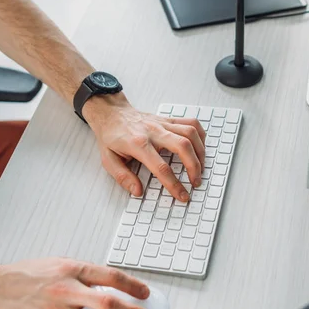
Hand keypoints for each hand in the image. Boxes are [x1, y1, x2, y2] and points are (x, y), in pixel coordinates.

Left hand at [84, 94, 205, 201]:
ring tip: (201, 168)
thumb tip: (137, 191)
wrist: (111, 113)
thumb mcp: (108, 160)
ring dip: (200, 152)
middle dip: (194, 167)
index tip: (181, 195)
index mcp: (138, 144)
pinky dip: (200, 135)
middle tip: (195, 182)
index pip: (161, 167)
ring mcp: (162, 123)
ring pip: (190, 133)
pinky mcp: (168, 119)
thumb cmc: (111, 136)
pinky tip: (200, 147)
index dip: (173, 184)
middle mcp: (153, 131)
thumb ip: (123, 177)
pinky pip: (190, 123)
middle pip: (182, 146)